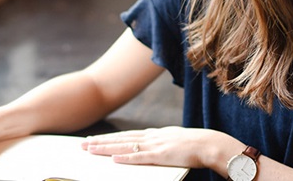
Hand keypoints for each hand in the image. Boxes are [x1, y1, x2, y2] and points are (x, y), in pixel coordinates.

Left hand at [81, 126, 228, 169]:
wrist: (209, 144)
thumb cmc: (194, 146)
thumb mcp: (173, 141)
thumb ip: (159, 144)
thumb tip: (148, 147)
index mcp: (154, 134)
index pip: (126, 135)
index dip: (109, 138)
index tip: (94, 140)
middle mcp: (151, 137)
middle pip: (120, 139)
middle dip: (101, 142)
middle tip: (83, 145)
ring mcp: (155, 145)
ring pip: (125, 146)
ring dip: (106, 148)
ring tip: (90, 149)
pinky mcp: (161, 155)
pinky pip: (140, 157)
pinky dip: (126, 157)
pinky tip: (114, 158)